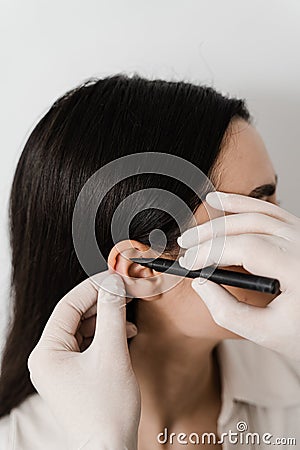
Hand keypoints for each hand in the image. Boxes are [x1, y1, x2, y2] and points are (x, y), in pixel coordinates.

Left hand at [28, 272, 140, 449]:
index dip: (94, 287)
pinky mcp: (75, 374)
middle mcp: (49, 358)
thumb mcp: (111, 354)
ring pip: (84, 328)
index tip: (116, 278)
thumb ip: (112, 313)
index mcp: (47, 352)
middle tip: (126, 291)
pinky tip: (125, 333)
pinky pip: (89, 344)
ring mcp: (61, 367)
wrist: (110, 449)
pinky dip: (107, 335)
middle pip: (76, 315)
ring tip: (128, 314)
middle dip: (103, 302)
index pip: (68, 305)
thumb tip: (113, 283)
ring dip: (107, 318)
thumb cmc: (107, 411)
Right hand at [178, 191, 299, 360]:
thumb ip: (227, 311)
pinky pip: (270, 212)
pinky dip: (244, 205)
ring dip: (224, 216)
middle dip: (211, 235)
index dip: (212, 251)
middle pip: (248, 226)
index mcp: (297, 268)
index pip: (246, 247)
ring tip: (198, 223)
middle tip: (185, 246)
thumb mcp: (266, 333)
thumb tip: (200, 283)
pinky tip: (222, 201)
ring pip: (258, 213)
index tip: (189, 262)